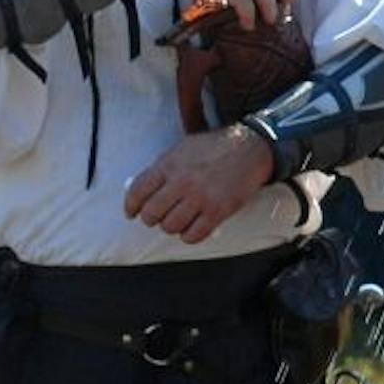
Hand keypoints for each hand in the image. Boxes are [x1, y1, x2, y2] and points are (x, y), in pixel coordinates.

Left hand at [124, 124, 275, 244]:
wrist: (251, 148)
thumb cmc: (217, 147)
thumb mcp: (183, 148)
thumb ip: (163, 168)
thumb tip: (145, 189)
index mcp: (170, 165)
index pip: (137, 192)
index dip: (131, 206)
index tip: (133, 213)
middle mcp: (182, 182)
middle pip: (152, 214)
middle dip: (153, 218)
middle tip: (159, 216)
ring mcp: (200, 197)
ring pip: (170, 227)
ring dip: (172, 227)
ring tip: (180, 220)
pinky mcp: (218, 210)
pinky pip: (194, 235)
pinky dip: (190, 235)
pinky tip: (194, 227)